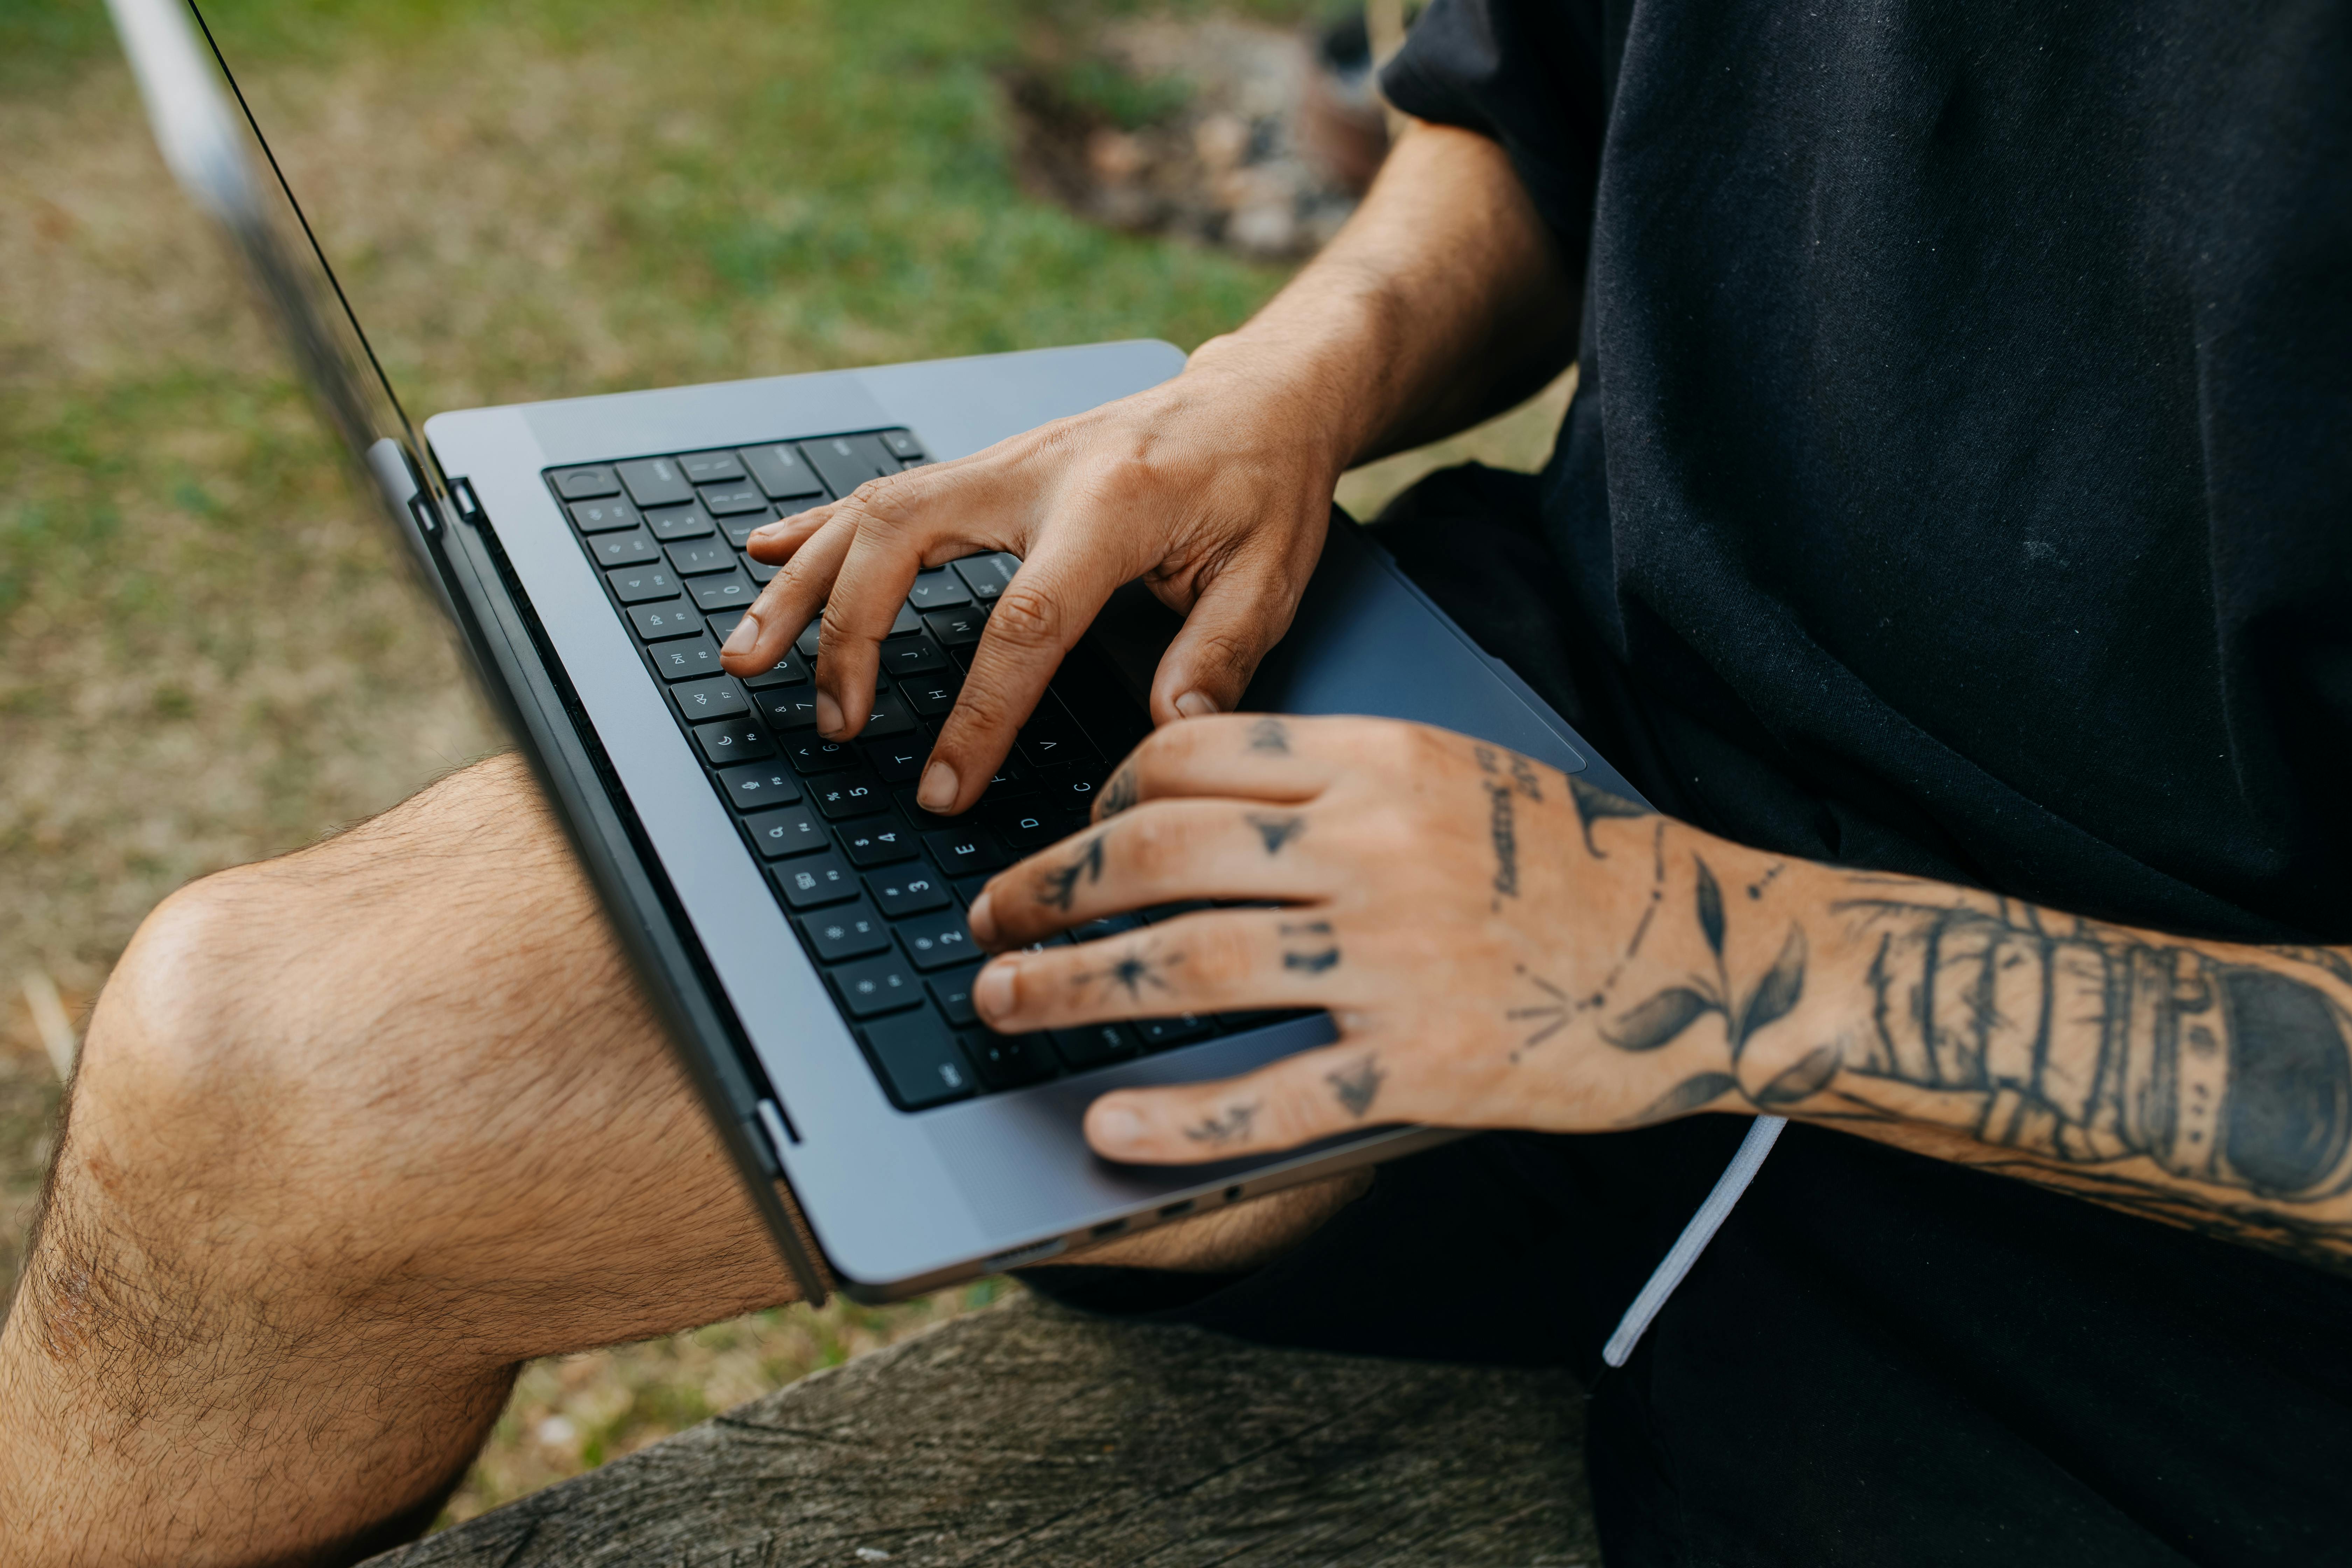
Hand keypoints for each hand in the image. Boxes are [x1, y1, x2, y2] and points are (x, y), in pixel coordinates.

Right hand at [716, 345, 1348, 814]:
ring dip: (803, 585)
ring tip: (746, 653)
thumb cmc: (1268, 483)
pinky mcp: (988, 464)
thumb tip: (1171, 730)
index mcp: (1112, 504)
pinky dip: (819, 527)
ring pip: (871, 512)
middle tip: (830, 723)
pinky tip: (765, 557)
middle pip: (902, 542)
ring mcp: (1002, 460)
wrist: (1263, 392)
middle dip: (848, 636)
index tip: (943, 787)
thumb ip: (1221, 653)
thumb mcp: (1274, 571)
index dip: (977, 713)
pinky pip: (885, 491)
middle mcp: (1037, 470)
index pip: (1025, 622)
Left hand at [962, 714, 1798, 1162]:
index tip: (1067, 837)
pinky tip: (1105, 1124)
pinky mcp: (1426, 1064)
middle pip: (1158, 854)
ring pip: (1186, 966)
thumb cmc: (1569, 862)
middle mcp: (1374, 847)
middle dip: (1046, 889)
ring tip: (1003, 1000)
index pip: (1186, 755)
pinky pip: (1272, 1093)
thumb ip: (1334, 776)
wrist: (1709, 947)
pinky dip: (1177, 1118)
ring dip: (1070, 986)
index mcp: (1379, 760)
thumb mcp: (1454, 770)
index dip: (1099, 797)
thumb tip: (1190, 798)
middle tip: (986, 918)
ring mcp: (1396, 959)